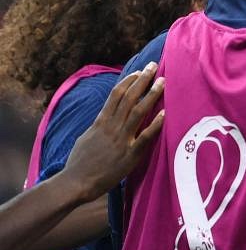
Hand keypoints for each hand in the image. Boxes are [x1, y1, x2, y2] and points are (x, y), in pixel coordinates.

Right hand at [61, 63, 165, 201]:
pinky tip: (165, 114)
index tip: (139, 71)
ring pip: (138, 112)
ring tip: (162, 82)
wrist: (75, 183)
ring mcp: (121, 140)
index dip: (128, 81)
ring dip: (151, 95)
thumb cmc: (80, 162)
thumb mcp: (87, 137)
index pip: (116, 95)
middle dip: (142, 80)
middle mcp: (111, 127)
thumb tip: (106, 116)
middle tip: (154, 66)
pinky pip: (144, 137)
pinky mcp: (129, 155)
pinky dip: (155, 125)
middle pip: (128, 98)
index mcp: (101, 122)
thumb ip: (99, 125)